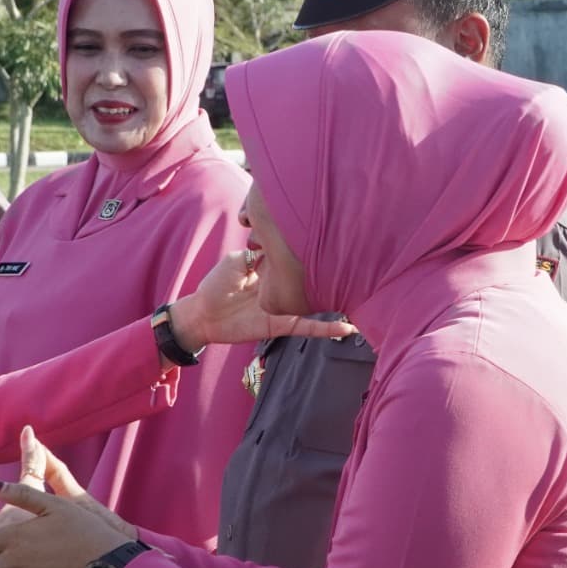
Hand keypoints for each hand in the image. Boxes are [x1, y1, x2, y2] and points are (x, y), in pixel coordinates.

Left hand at [166, 250, 355, 353]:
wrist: (203, 313)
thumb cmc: (216, 285)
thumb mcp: (236, 261)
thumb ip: (256, 253)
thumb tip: (276, 247)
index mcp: (273, 271)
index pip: (296, 260)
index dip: (310, 251)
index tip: (332, 238)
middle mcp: (283, 289)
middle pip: (310, 282)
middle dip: (331, 275)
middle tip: (358, 264)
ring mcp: (284, 308)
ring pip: (315, 305)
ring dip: (336, 303)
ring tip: (363, 299)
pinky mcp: (280, 325)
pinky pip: (306, 327)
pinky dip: (326, 329)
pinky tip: (346, 329)